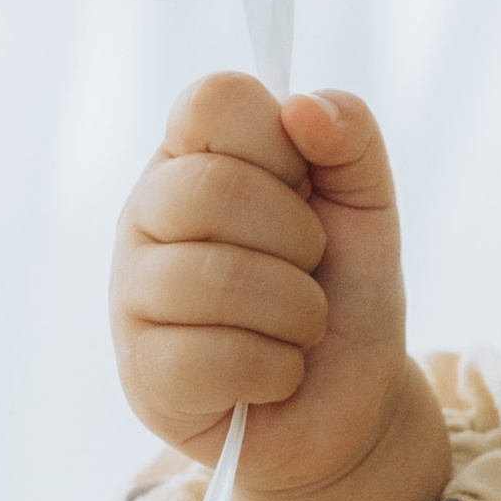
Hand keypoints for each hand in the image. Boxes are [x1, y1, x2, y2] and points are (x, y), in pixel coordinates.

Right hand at [111, 72, 449, 500]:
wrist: (350, 400)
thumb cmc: (344, 286)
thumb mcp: (367, 200)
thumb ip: (349, 136)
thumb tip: (301, 108)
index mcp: (195, 157)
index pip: (210, 100)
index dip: (274, 139)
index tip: (302, 181)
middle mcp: (147, 217)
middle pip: (208, 189)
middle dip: (295, 236)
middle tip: (310, 263)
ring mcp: (133, 296)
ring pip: (212, 280)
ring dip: (295, 310)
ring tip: (300, 325)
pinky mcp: (143, 374)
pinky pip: (212, 358)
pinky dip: (275, 368)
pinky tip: (274, 372)